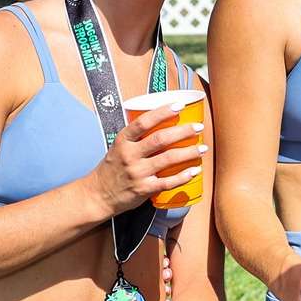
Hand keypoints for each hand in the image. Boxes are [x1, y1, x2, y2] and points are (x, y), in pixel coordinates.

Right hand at [87, 105, 204, 214]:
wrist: (98, 195)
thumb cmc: (112, 169)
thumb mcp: (119, 148)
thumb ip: (137, 138)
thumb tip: (163, 123)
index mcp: (123, 141)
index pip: (143, 122)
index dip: (162, 112)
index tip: (179, 105)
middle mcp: (130, 155)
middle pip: (160, 139)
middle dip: (183, 132)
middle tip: (198, 127)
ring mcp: (137, 173)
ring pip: (168, 159)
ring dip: (189, 152)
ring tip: (202, 148)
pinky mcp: (143, 189)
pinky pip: (167, 182)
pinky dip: (183, 176)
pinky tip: (195, 171)